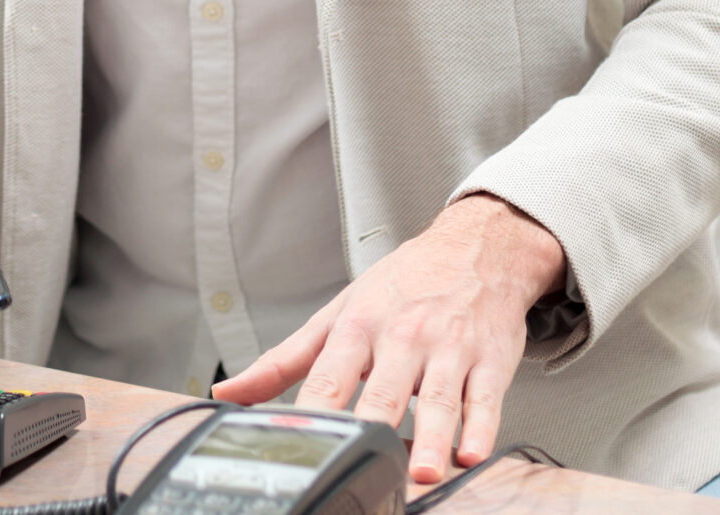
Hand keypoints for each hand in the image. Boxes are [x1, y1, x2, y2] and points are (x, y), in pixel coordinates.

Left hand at [212, 195, 565, 485]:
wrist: (475, 247)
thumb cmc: (403, 284)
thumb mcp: (338, 312)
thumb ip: (283, 360)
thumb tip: (228, 393)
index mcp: (358, 327)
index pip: (328, 378)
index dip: (314, 413)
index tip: (302, 447)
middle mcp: (402, 336)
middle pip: (383, 391)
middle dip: (374, 428)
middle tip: (365, 463)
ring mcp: (449, 348)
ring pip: (438, 398)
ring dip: (432, 436)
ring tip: (423, 471)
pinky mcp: (490, 360)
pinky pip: (486, 398)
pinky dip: (483, 427)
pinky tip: (473, 453)